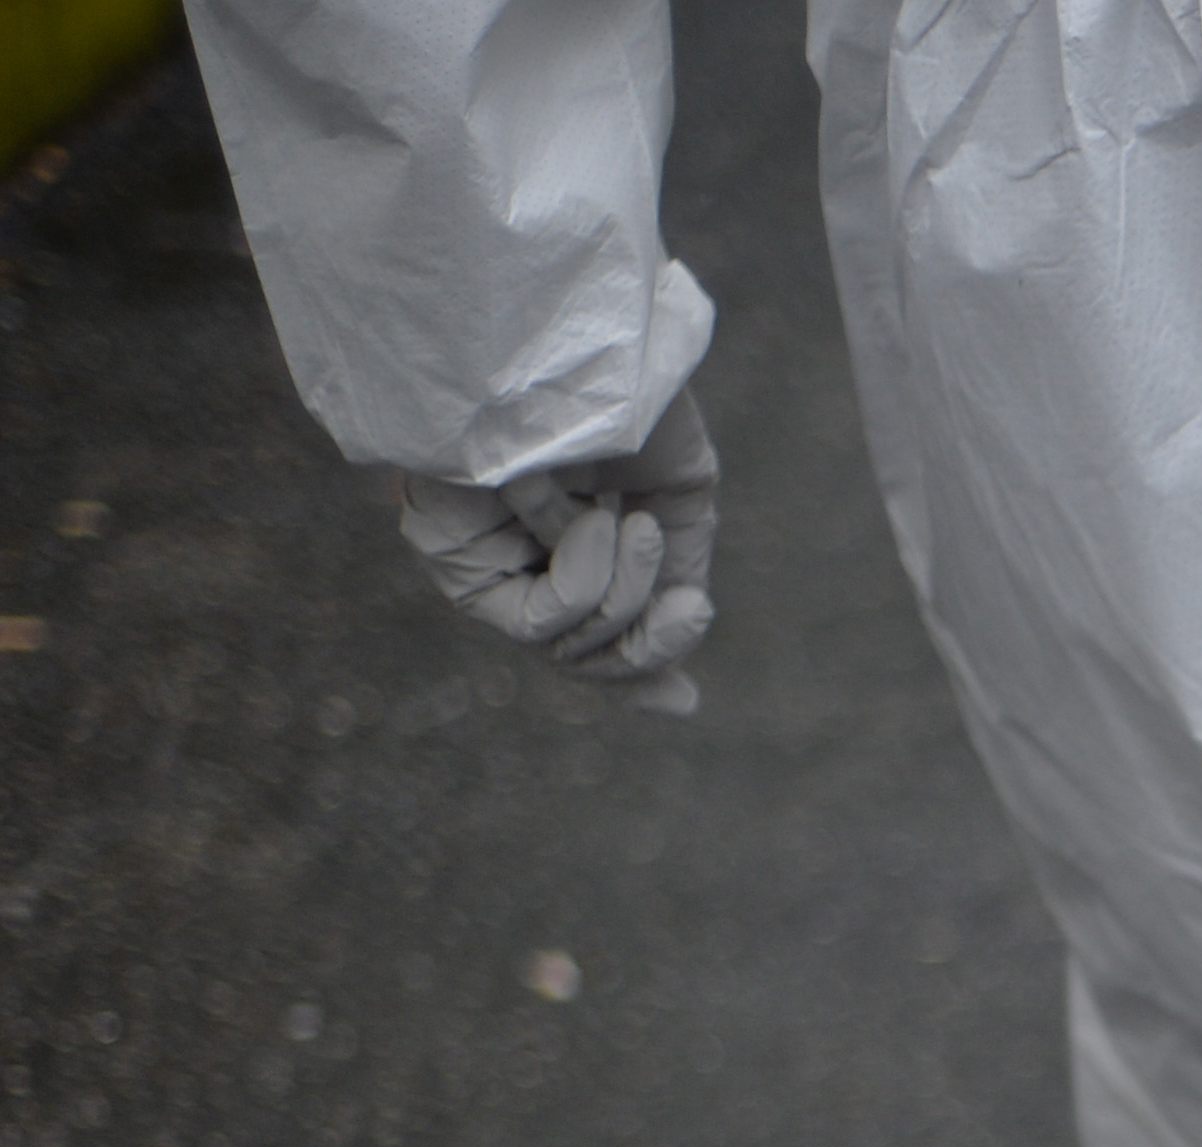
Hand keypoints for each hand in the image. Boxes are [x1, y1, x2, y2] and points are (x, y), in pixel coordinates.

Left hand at [395, 388, 717, 714]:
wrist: (574, 336)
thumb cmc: (626, 395)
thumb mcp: (677, 497)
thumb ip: (675, 578)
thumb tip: (683, 649)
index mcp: (566, 537)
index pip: (589, 633)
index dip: (637, 672)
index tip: (683, 700)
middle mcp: (517, 556)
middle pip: (582, 660)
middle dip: (648, 648)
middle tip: (691, 610)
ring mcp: (483, 561)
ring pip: (568, 651)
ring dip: (626, 596)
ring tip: (634, 524)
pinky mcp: (455, 557)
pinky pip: (537, 623)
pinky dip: (585, 582)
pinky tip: (595, 524)